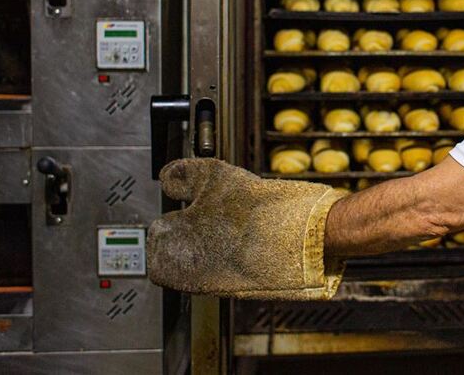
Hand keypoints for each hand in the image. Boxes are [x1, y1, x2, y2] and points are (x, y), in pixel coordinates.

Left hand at [146, 159, 347, 299]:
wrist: (305, 238)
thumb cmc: (255, 209)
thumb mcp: (212, 176)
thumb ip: (183, 175)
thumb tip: (168, 176)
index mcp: (168, 255)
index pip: (158, 232)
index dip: (177, 210)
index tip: (192, 199)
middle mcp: (185, 278)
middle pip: (178, 247)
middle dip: (191, 229)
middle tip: (214, 208)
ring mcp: (212, 285)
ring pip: (202, 257)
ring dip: (212, 239)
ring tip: (236, 219)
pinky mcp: (237, 289)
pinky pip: (224, 267)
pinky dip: (232, 252)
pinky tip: (251, 234)